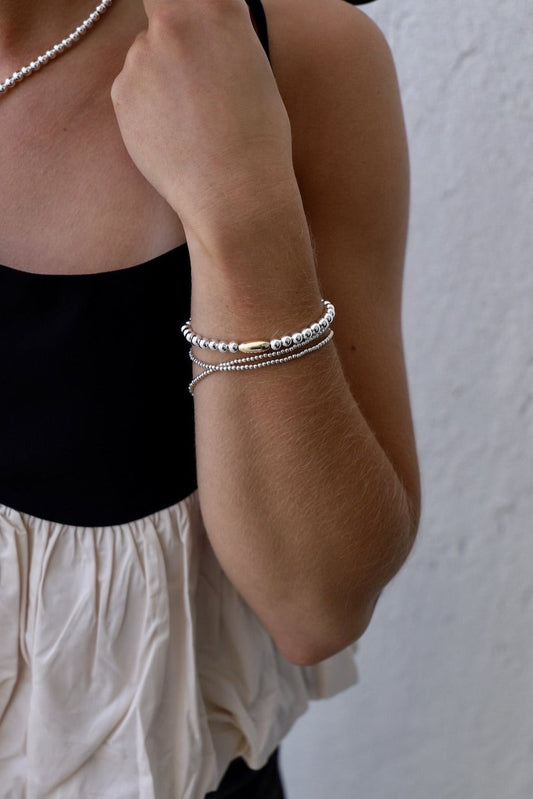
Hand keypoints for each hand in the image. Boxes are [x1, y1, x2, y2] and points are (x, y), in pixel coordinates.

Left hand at [111, 0, 295, 241]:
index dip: (183, 6)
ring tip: (191, 121)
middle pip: (163, 14)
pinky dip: (148, 107)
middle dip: (174, 38)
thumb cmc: (258, 139)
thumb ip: (221, 35)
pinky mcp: (121, 92)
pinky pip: (133, 88)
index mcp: (218, 9)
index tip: (187, 21)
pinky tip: (174, 136)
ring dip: (161, 76)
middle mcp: (174, 23)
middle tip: (197, 85)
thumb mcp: (254, 68)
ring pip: (146, 54)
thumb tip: (198, 29)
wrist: (233, 193)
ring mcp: (141, 57)